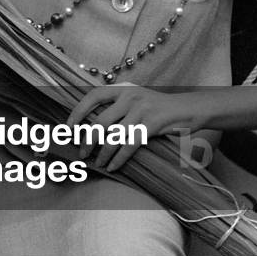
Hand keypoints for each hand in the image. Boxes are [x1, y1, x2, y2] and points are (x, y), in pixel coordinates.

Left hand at [66, 82, 195, 171]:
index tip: (67, 127)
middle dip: (88, 140)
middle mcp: (130, 96)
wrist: (189, 108)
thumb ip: (116, 105)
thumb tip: (89, 124)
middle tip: (82, 153)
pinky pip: (130, 145)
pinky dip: (119, 158)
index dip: (78, 111)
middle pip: (100, 121)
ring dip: (103, 153)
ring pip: (114, 136)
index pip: (93, 96)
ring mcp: (141, 111)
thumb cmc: (157, 106)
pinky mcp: (152, 125)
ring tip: (97, 163)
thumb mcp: (135, 97)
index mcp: (122, 88)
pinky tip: (113, 166)